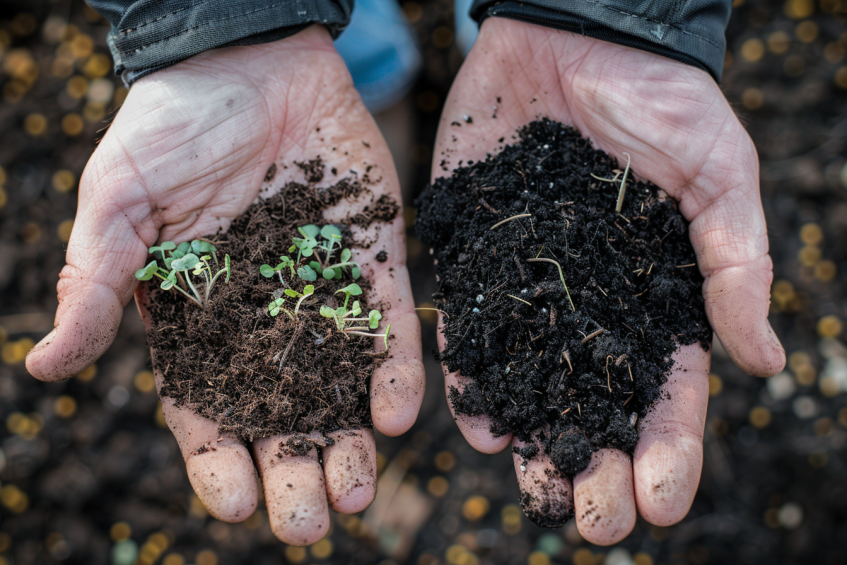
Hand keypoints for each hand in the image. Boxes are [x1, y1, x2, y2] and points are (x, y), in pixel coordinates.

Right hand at [26, 26, 423, 544]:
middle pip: (279, 413)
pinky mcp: (373, 261)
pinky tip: (398, 416)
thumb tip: (46, 367)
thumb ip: (98, 280)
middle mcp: (264, 320)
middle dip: (294, 470)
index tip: (238, 504)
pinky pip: (387, 326)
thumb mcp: (122, 200)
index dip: (220, 460)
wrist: (252, 60)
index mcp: (198, 319)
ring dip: (350, 441)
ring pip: (338, 386)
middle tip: (309, 524)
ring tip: (357, 493)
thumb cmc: (174, 125)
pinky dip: (394, 371)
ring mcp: (322, 293)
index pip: (207, 407)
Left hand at [433, 18, 784, 542]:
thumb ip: (736, 265)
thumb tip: (765, 362)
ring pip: (532, 380)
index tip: (662, 501)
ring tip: (529, 477)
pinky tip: (475, 416)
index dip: (669, 448)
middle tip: (593, 519)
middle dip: (596, 462)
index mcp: (655, 295)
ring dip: (530, 435)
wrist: (573, 35)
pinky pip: (474, 326)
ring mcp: (532, 286)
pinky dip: (473, 373)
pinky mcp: (479, 256)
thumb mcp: (720, 176)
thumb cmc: (661, 99)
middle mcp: (590, 305)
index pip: (667, 389)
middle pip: (595, 402)